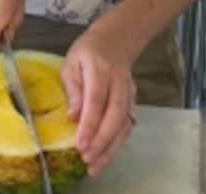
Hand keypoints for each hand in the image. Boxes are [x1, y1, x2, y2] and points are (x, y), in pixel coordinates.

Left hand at [62, 27, 137, 177]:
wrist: (116, 40)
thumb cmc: (88, 51)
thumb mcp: (72, 63)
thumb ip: (73, 89)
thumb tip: (73, 117)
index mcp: (100, 69)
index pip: (96, 100)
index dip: (89, 124)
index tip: (80, 144)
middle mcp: (118, 82)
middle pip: (114, 115)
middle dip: (102, 140)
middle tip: (87, 158)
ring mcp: (129, 92)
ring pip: (124, 123)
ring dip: (111, 147)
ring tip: (96, 165)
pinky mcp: (133, 100)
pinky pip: (127, 124)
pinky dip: (118, 142)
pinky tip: (106, 155)